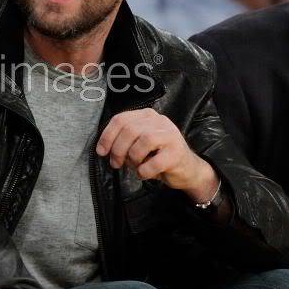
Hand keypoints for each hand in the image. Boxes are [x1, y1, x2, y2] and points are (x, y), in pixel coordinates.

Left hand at [96, 109, 218, 201]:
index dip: (107, 136)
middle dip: (117, 150)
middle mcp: (159, 120)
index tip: (101, 152)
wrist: (187, 169)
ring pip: (143, 142)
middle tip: (115, 164)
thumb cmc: (157, 156)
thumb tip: (102, 149)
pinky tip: (144, 173)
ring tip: (135, 166)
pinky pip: (154, 162)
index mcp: (146, 115)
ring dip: (133, 159)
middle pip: (129, 130)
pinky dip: (144, 171)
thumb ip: (123, 140)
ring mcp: (170, 135)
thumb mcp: (138, 143)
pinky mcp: (177, 152)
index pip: (120, 119)